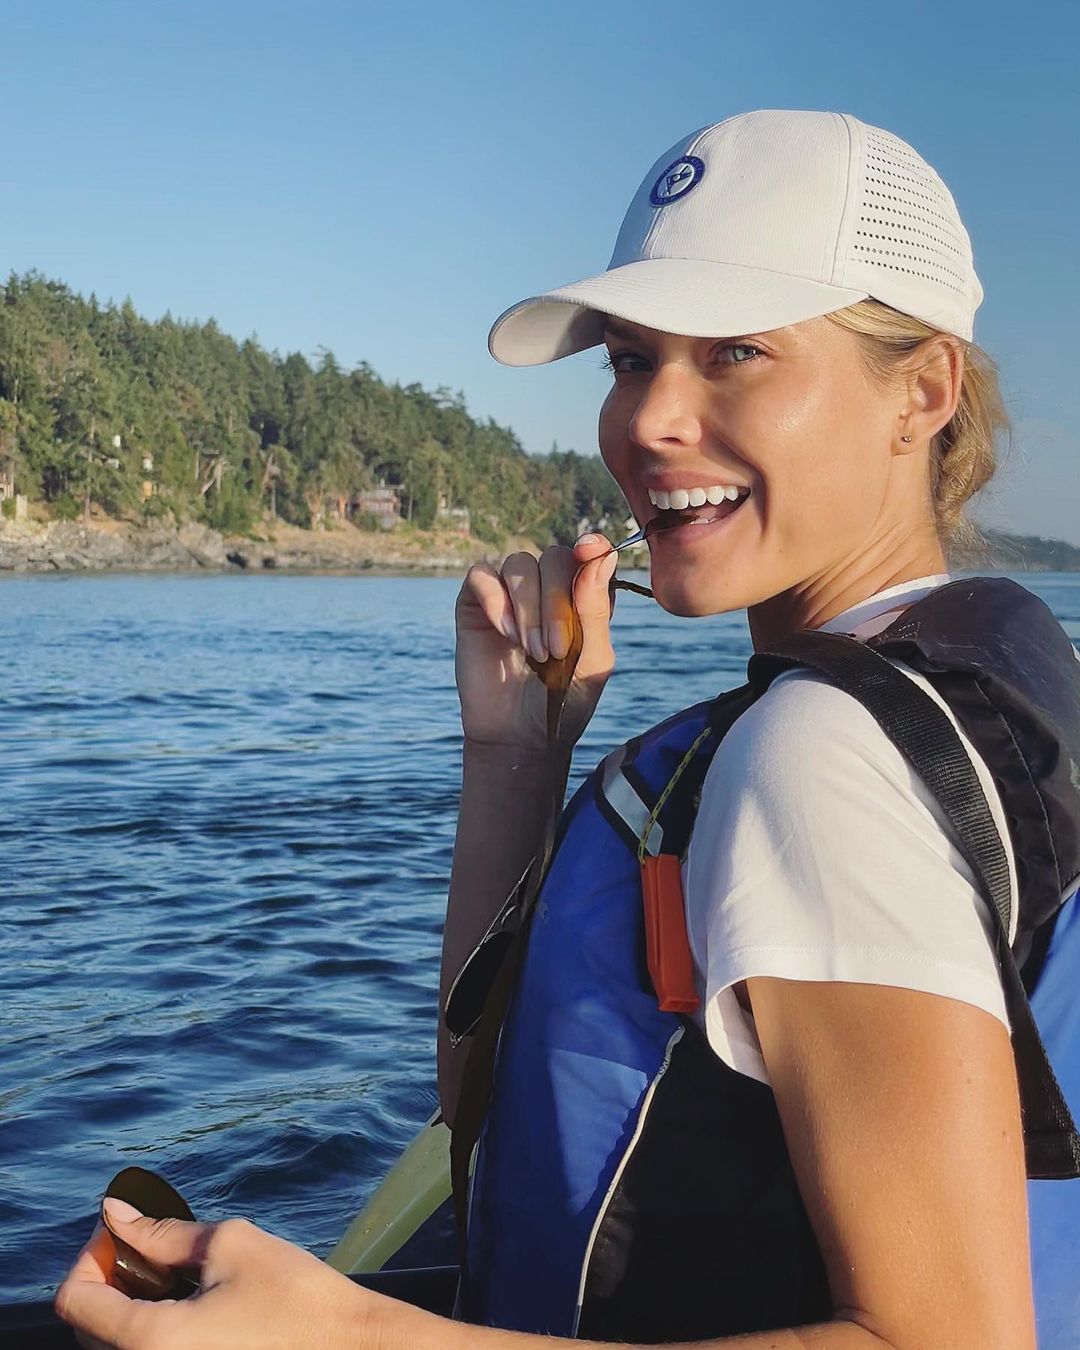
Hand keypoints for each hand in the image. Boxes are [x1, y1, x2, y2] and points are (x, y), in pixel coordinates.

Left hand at [55, 1199, 410, 1349]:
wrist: (350, 1347)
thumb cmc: (295, 1296)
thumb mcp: (229, 1246)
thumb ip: (162, 1232)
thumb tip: (116, 1212)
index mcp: (150, 1341)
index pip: (74, 1301)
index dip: (90, 1256)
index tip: (123, 1231)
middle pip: (90, 1327)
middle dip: (107, 1278)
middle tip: (143, 1244)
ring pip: (116, 1345)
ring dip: (127, 1304)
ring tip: (169, 1271)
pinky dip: (152, 1329)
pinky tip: (188, 1302)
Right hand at [455, 534, 619, 755]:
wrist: (520, 737)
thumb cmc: (563, 701)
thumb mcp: (593, 659)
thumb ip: (596, 608)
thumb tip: (604, 553)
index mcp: (582, 597)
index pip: (588, 555)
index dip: (591, 546)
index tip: (590, 549)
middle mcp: (546, 588)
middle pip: (555, 558)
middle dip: (557, 601)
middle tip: (556, 650)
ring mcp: (509, 593)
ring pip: (519, 563)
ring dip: (529, 608)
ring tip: (534, 652)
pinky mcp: (475, 604)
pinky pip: (481, 575)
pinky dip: (496, 601)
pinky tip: (506, 635)